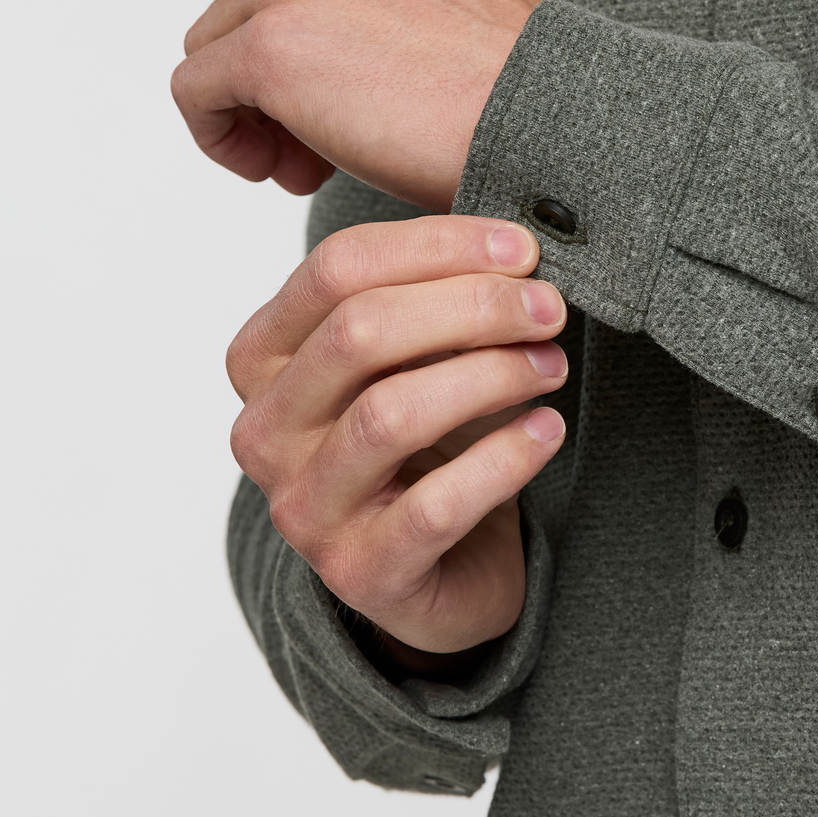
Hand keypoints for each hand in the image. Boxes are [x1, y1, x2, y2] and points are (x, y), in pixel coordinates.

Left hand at [171, 0, 549, 209]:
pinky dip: (220, 136)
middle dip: (274, 75)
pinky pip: (196, 92)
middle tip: (317, 141)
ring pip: (217, 45)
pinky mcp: (268, 49)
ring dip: (252, 109)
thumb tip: (390, 33)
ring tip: (300, 165)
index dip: (306, 33)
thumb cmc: (528, 86)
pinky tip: (271, 171)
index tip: (342, 94)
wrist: (544, 118)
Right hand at [227, 214, 567, 654]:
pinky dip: (503, 457)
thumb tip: (515, 252)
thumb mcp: (418, 359)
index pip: (338, 269)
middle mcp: (265, 431)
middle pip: (359, 333)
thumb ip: (439, 300)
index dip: (437, 246)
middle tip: (548, 308)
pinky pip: (436, 504)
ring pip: (391, 413)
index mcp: (265, 358)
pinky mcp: (359, 570)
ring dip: (490, 376)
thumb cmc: (428, 443)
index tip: (522, 249)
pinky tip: (547, 430)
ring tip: (552, 365)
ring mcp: (304, 507)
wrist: (439, 568)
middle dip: (472, 306)